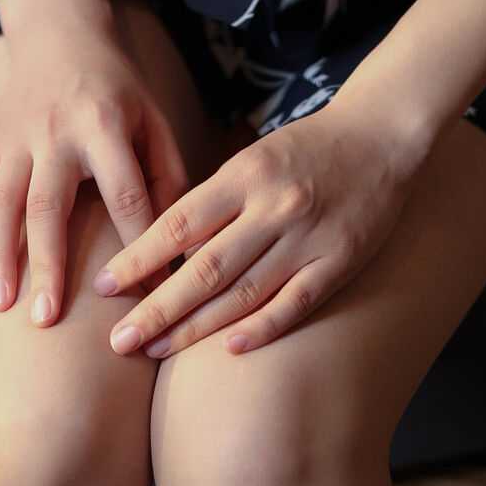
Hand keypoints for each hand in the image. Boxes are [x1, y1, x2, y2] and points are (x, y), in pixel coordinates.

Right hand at [0, 9, 191, 330]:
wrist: (58, 33)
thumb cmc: (117, 87)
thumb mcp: (153, 117)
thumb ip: (166, 174)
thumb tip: (177, 242)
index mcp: (105, 124)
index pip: (123, 192)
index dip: (137, 245)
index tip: (145, 296)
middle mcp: (55, 131)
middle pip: (49, 204)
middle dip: (47, 263)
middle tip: (47, 320)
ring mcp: (15, 136)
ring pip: (1, 202)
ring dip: (1, 256)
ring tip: (2, 306)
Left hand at [91, 98, 423, 357]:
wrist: (381, 135)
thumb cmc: (306, 148)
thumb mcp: (253, 156)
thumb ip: (214, 199)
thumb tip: (162, 249)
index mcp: (244, 175)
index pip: (179, 223)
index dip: (139, 257)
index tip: (104, 286)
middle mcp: (272, 207)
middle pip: (204, 268)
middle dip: (156, 307)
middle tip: (117, 341)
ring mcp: (307, 238)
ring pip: (243, 292)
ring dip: (195, 328)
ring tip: (155, 350)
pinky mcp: (338, 262)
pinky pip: (294, 303)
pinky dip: (261, 329)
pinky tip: (227, 350)